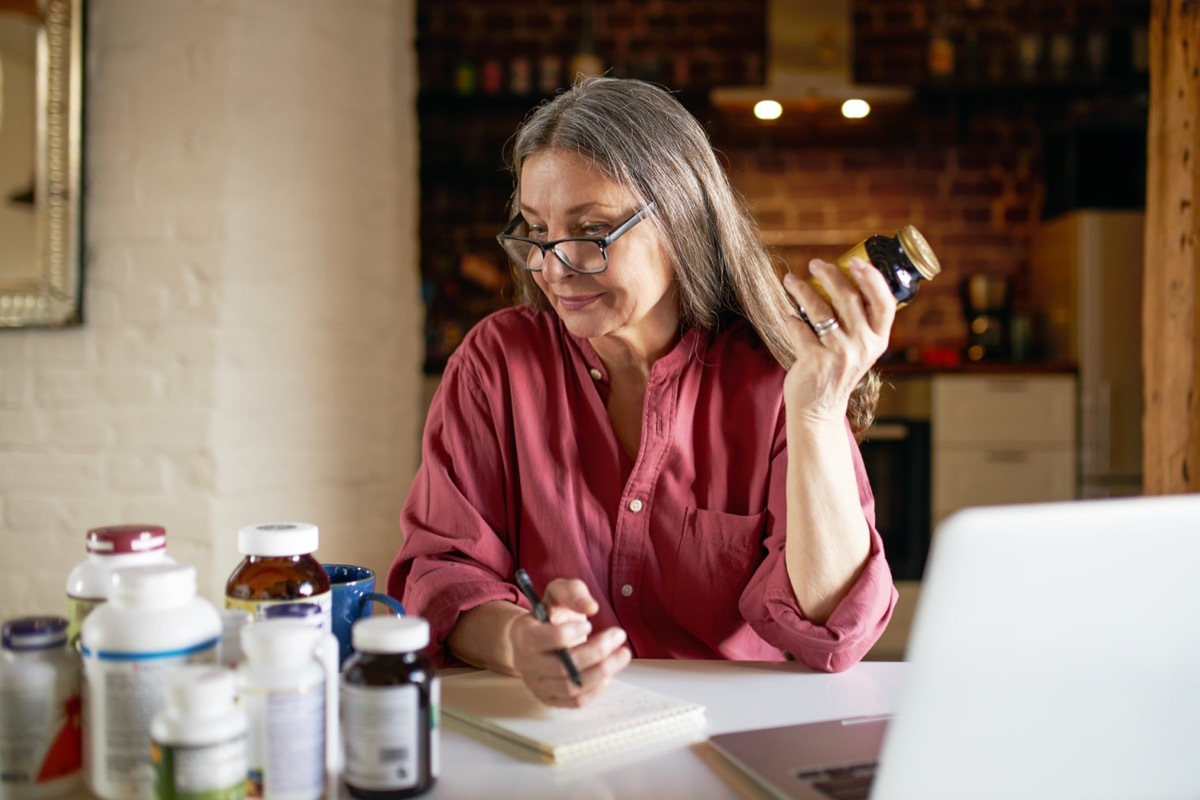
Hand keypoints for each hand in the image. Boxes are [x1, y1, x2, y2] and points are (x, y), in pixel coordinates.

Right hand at [508, 578, 631, 707]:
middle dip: (596, 651)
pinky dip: (596, 689)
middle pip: (562, 666)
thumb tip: (591, 607)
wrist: (535, 636)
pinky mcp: (550, 698)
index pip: (542, 640)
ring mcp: (537, 684)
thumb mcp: (559, 592)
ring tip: (622, 654)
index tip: (589, 624)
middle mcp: (526, 663)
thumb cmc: (550, 613)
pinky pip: (575, 702)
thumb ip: (573, 592)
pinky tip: (609, 673)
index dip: (570, 633)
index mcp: (523, 634)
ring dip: (602, 671)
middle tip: (618, 635)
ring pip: (571, 687)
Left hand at [781, 258, 894, 424]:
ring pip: (819, 310)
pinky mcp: (815, 361)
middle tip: (815, 264)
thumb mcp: (859, 349)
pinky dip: (791, 319)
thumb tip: (843, 278)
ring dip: (802, 290)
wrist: (819, 408)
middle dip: (830, 275)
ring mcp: (839, 354)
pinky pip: (799, 328)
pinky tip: (788, 316)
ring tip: (791, 281)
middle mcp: (862, 346)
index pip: (884, 303)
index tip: (856, 261)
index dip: (873, 279)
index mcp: (878, 340)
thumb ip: (859, 322)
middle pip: (848, 298)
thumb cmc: (837, 370)